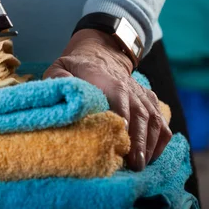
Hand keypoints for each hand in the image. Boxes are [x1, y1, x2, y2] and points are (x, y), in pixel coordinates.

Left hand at [44, 29, 171, 170]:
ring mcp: (142, 96)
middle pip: (139, 113)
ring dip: (149, 144)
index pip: (117, 94)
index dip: (121, 113)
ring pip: (153, 119)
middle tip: (133, 163)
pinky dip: (159, 141)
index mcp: (105, 78)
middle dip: (138, 139)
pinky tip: (150, 157)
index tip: (120, 134)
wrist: (100, 56)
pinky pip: (162, 123)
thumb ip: (59, 78)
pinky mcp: (150, 103)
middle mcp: (129, 87)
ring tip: (140, 165)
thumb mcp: (61, 68)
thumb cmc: (76, 68)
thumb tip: (64, 93)